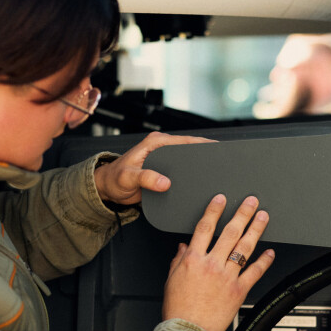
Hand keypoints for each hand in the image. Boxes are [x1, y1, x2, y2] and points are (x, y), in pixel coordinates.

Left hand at [94, 132, 214, 204]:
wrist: (108, 188)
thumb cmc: (115, 178)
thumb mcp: (128, 177)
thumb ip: (145, 178)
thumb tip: (165, 183)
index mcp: (155, 143)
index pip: (184, 141)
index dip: (203, 144)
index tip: (218, 148)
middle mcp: (162, 148)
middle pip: (190, 149)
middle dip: (206, 155)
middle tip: (222, 162)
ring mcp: (164, 161)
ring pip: (188, 162)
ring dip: (200, 167)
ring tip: (216, 173)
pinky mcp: (164, 172)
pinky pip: (182, 172)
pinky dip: (191, 176)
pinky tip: (201, 183)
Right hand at [162, 194, 274, 330]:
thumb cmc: (178, 309)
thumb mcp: (171, 280)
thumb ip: (178, 260)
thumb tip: (182, 248)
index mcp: (193, 260)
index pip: (205, 227)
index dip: (214, 210)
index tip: (221, 199)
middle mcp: (212, 265)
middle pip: (230, 232)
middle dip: (242, 214)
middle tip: (251, 202)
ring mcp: (227, 277)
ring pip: (244, 248)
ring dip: (256, 230)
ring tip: (263, 217)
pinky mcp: (238, 290)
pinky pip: (254, 272)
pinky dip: (264, 262)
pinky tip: (270, 253)